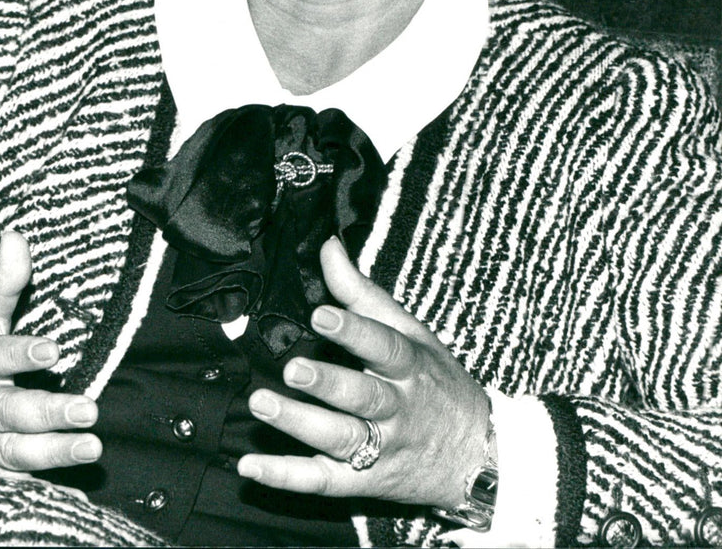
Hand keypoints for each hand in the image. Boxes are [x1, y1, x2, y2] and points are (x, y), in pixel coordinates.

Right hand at [0, 231, 101, 479]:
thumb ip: (1, 280)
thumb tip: (15, 236)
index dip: (20, 354)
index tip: (54, 347)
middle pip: (5, 412)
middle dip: (47, 413)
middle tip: (89, 409)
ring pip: (9, 452)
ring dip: (51, 454)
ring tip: (91, 448)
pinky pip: (9, 480)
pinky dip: (37, 484)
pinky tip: (73, 483)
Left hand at [238, 236, 489, 510]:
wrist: (478, 457)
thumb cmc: (435, 382)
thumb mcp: (411, 333)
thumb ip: (363, 294)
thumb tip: (327, 246)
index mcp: (411, 366)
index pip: (384, 346)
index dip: (353, 331)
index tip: (321, 315)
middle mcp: (398, 409)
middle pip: (363, 397)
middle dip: (328, 384)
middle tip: (294, 368)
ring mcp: (381, 449)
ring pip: (340, 439)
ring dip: (298, 423)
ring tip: (260, 403)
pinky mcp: (362, 481)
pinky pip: (322, 481)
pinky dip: (285, 476)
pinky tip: (250, 465)